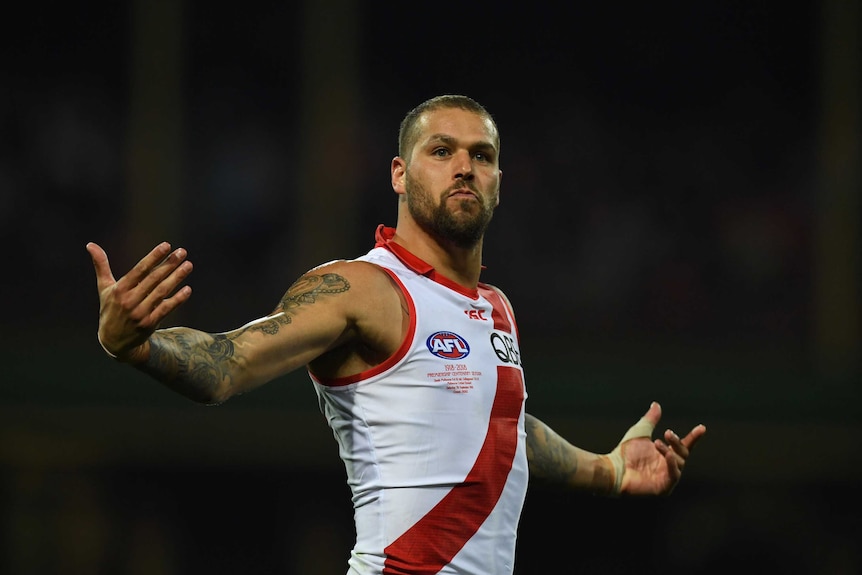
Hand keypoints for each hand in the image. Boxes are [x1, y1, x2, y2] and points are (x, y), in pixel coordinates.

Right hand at [86, 241, 192, 362]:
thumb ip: (101, 266)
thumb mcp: (104, 288)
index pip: (140, 270)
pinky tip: (188, 289)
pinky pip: (166, 309)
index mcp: (119, 289)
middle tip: (182, 252)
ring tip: (188, 265)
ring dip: (177, 278)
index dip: (154, 257)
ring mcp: (140, 313)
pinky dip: (178, 299)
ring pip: (162, 292)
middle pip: (153, 279)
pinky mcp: (149, 324)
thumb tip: (90, 244)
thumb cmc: (110, 309)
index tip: (167, 245)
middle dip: (169, 264)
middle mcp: (129, 300)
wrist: (113, 341)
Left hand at [612, 402, 705, 495]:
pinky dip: (672, 464)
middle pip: (683, 453)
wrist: (613, 468)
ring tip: (657, 443)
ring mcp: (666, 478)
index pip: (684, 446)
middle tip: (668, 433)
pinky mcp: (663, 488)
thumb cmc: (624, 452)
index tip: (702, 428)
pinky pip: (674, 476)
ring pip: (679, 463)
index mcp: (665, 454)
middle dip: (677, 442)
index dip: (694, 437)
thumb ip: (650, 420)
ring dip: (670, 451)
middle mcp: (668, 466)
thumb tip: (656, 405)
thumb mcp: (641, 432)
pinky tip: (667, 455)